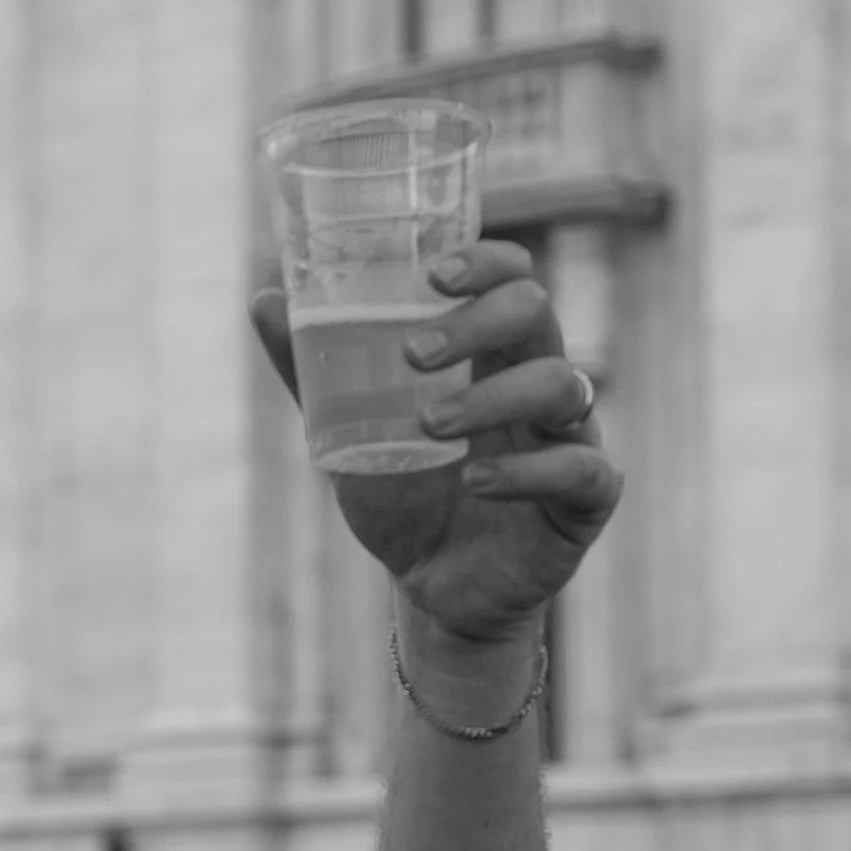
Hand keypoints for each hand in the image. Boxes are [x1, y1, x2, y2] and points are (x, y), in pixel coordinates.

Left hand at [253, 240, 619, 647]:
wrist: (432, 589)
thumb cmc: (403, 497)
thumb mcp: (350, 432)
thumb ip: (314, 371)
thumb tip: (262, 299)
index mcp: (492, 353)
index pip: (512, 278)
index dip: (486, 261)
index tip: (433, 275)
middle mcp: (538, 381)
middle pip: (537, 313)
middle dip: (477, 322)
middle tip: (414, 355)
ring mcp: (570, 436)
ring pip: (561, 385)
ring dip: (490, 398)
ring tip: (430, 426)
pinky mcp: (587, 499)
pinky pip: (581, 469)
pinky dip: (526, 471)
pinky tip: (476, 481)